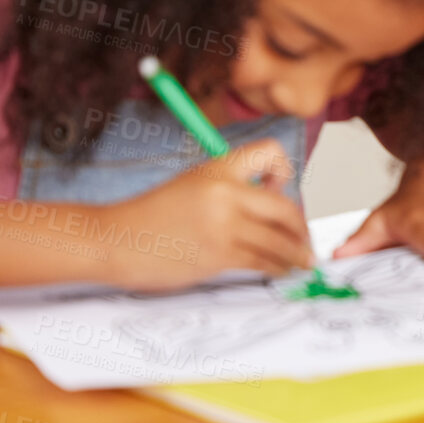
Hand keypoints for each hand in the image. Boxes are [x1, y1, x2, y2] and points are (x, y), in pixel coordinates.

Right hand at [104, 138, 311, 288]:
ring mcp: (223, 224)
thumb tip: (271, 206)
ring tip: (304, 260)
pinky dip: (277, 266)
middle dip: (301, 226)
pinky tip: (281, 270)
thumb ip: (230, 189)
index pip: (271, 153)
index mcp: (219, 167)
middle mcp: (226, 192)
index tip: (280, 190)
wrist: (117, 240)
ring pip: (278, 239)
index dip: (283, 171)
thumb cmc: (154, 214)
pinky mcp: (218, 254)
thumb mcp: (193, 184)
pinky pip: (262, 260)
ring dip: (297, 253)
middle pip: (285, 206)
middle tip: (307, 239)